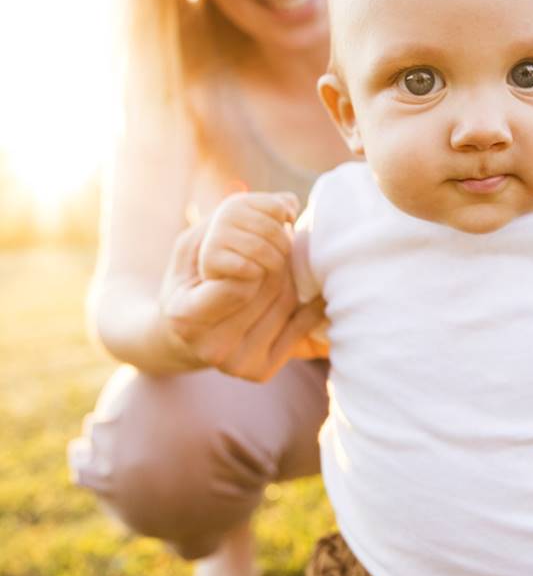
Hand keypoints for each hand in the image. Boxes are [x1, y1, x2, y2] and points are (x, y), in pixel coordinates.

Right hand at [160, 209, 325, 381]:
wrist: (179, 337)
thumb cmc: (190, 279)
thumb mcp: (194, 243)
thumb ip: (233, 216)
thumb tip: (288, 204)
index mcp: (185, 315)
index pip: (242, 272)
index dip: (250, 251)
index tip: (241, 247)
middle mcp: (210, 347)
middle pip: (268, 283)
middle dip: (274, 255)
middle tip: (269, 247)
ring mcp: (236, 365)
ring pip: (286, 300)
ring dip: (288, 274)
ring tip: (273, 268)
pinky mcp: (259, 372)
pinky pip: (301, 326)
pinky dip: (309, 302)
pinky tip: (305, 292)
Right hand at [198, 191, 298, 281]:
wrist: (227, 275)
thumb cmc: (256, 246)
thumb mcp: (268, 221)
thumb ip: (283, 205)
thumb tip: (291, 209)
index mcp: (239, 202)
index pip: (276, 207)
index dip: (287, 220)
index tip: (288, 229)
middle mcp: (225, 214)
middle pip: (271, 229)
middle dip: (284, 246)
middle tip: (285, 256)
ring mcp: (216, 235)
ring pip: (260, 249)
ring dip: (274, 262)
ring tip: (275, 267)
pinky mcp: (210, 258)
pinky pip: (246, 266)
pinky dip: (256, 273)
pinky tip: (255, 274)